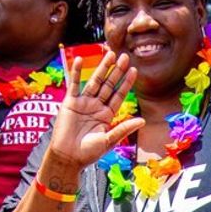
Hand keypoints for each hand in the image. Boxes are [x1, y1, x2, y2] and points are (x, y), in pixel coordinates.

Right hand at [43, 49, 143, 170]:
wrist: (68, 158)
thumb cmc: (88, 153)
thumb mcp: (109, 141)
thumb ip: (123, 129)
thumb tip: (142, 121)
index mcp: (106, 115)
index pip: (118, 96)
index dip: (126, 83)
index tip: (134, 71)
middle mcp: (96, 107)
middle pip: (108, 85)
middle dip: (117, 71)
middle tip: (126, 56)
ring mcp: (83, 103)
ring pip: (95, 81)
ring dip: (102, 68)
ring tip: (111, 54)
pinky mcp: (70, 103)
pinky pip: (74, 84)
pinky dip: (76, 72)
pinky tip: (80, 60)